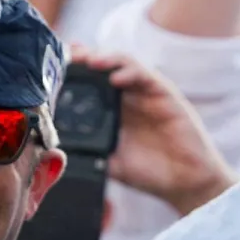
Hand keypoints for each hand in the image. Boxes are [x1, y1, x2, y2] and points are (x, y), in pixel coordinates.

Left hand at [67, 49, 236, 216]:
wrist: (185, 183)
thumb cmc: (151, 173)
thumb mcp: (112, 163)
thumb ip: (91, 153)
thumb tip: (57, 151)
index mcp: (114, 111)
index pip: (91, 82)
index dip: (75, 72)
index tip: (54, 68)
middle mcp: (129, 97)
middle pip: (105, 66)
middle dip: (85, 58)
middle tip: (68, 56)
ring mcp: (147, 94)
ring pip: (125, 64)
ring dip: (106, 59)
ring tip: (88, 60)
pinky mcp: (166, 95)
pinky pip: (147, 76)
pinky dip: (130, 72)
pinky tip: (115, 78)